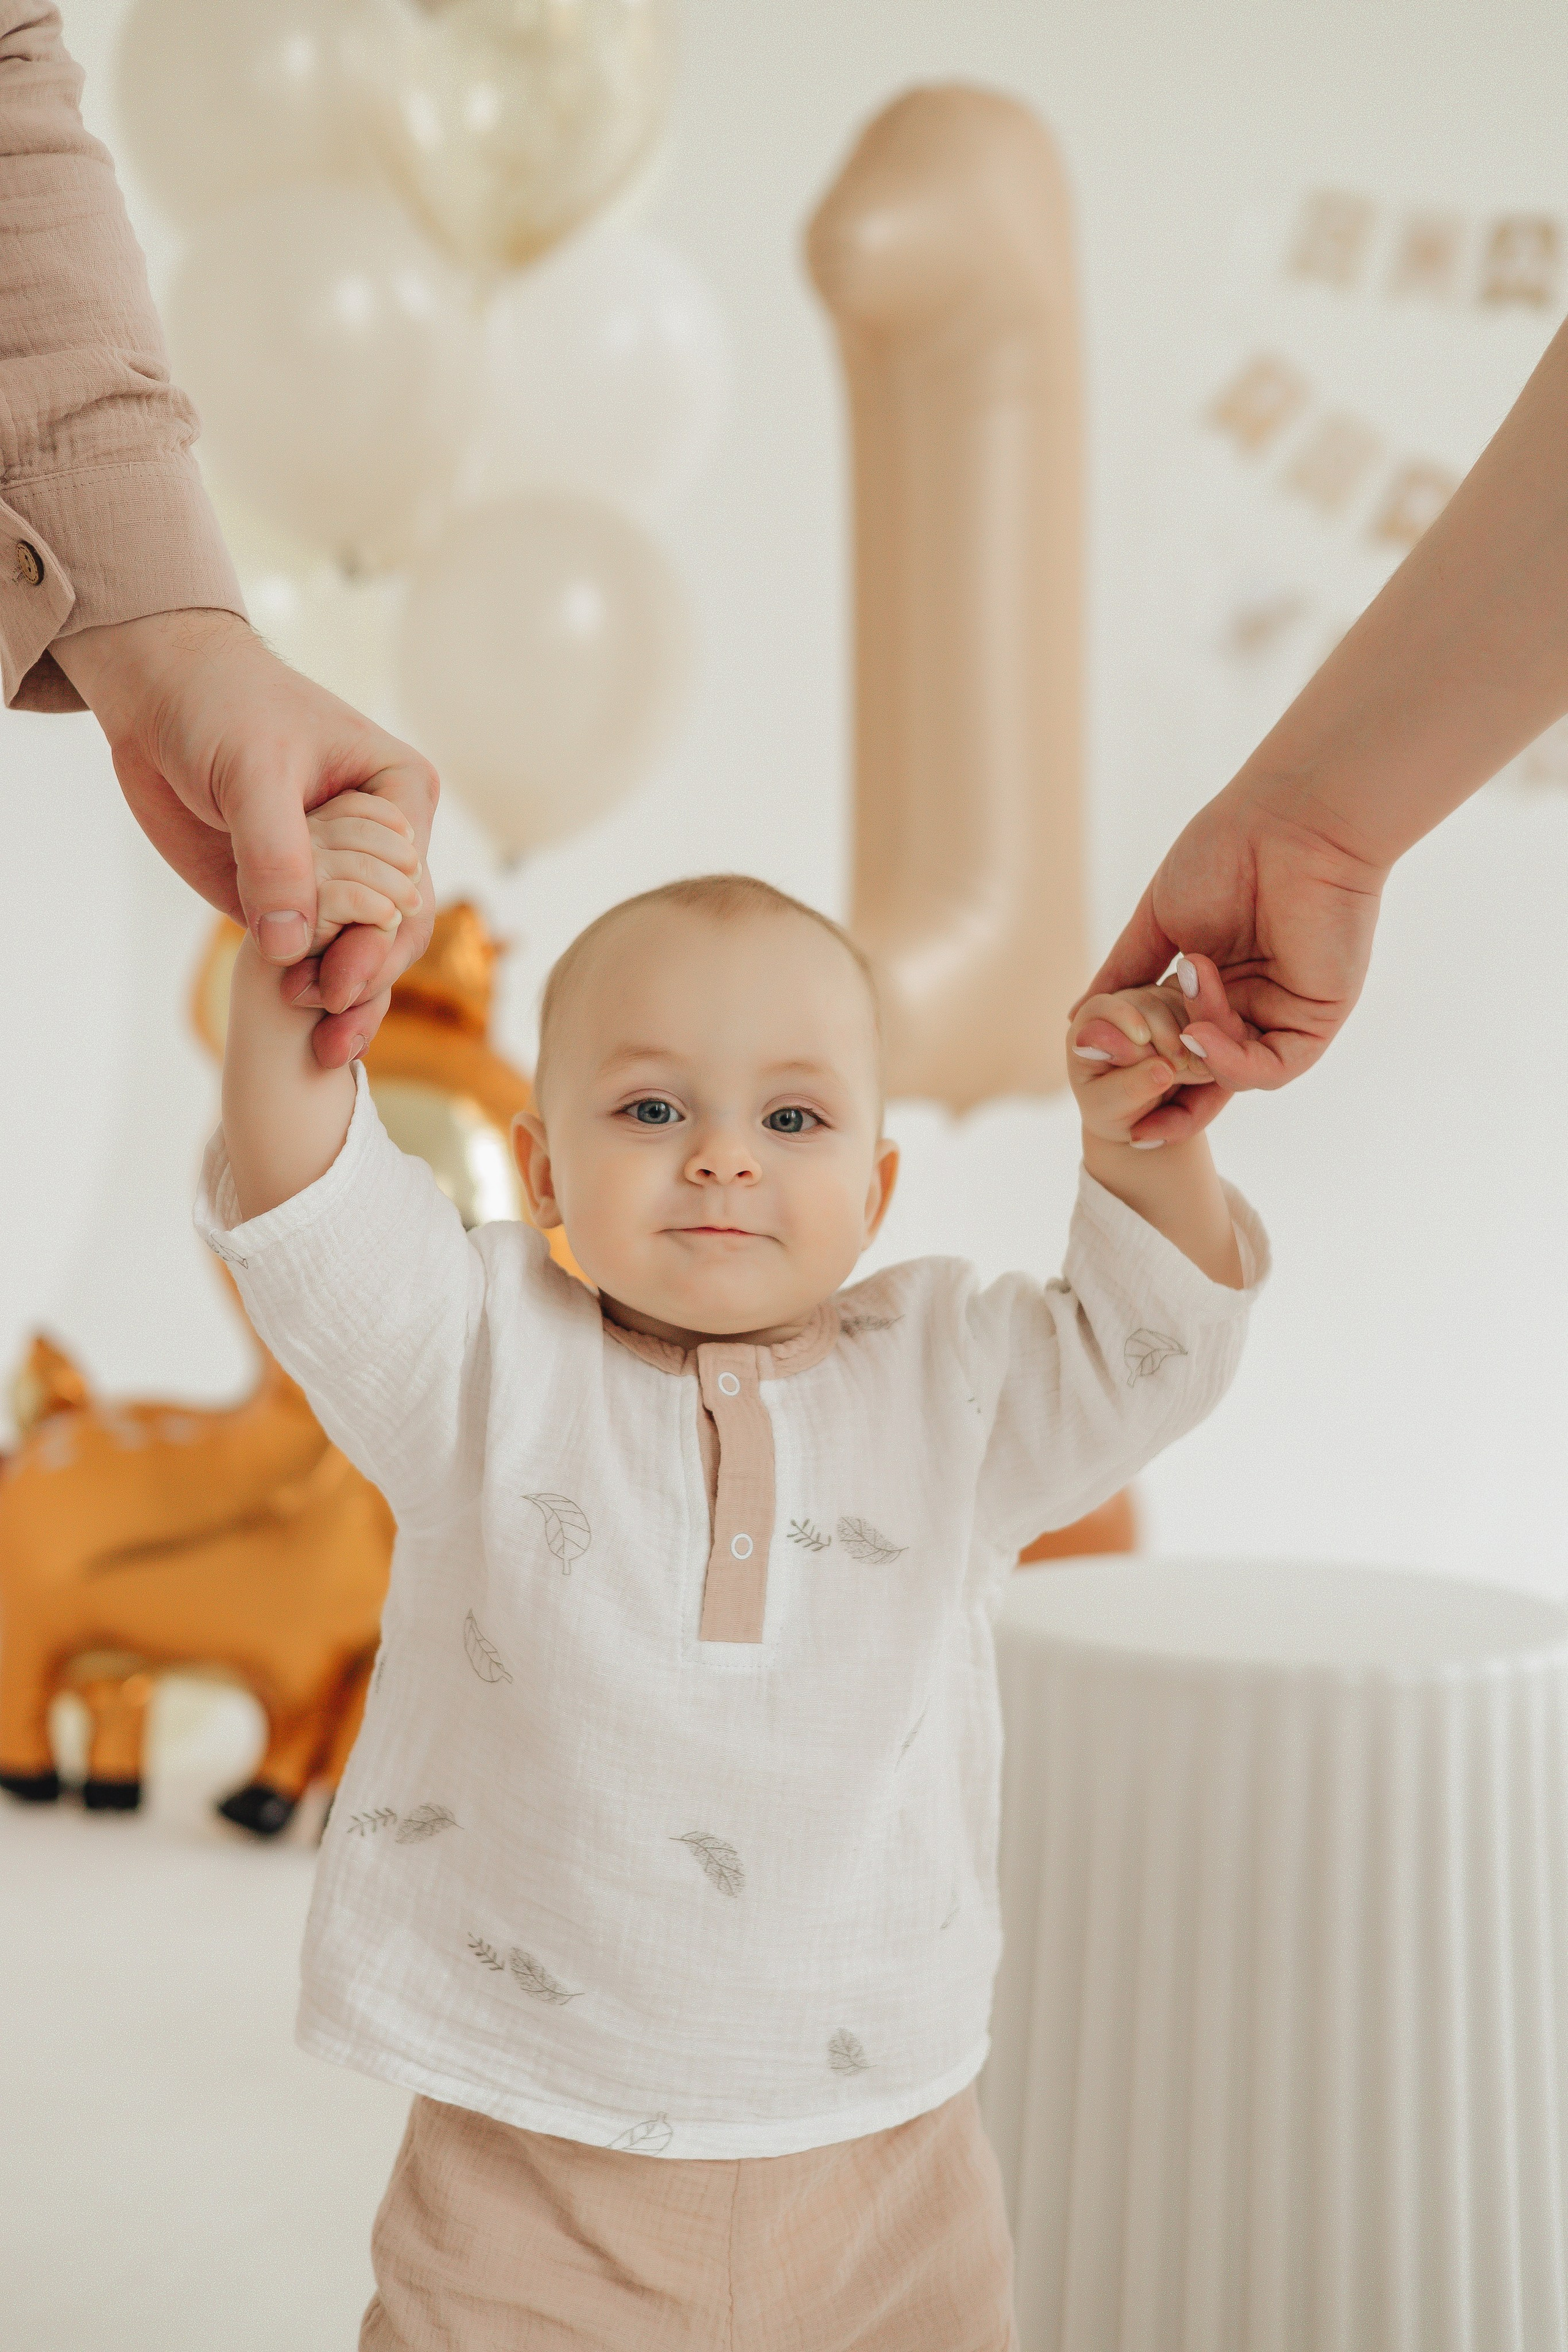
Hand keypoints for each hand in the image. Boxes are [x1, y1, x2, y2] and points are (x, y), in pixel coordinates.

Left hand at [53, 608, 438, 1067]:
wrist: (156, 693)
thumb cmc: (222, 703)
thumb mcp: (253, 768)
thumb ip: (278, 854)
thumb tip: (292, 944)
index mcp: (398, 796)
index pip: (410, 882)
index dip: (382, 938)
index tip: (344, 978)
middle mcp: (378, 843)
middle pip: (394, 929)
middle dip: (367, 979)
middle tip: (328, 1020)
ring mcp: (333, 874)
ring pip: (359, 952)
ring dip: (346, 1001)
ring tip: (325, 1048)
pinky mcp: (284, 897)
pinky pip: (309, 954)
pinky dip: (309, 994)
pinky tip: (309, 1037)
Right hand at [1074, 779, 1386, 1139]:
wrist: (1289, 819)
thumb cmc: (1225, 853)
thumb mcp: (1160, 923)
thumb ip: (1124, 975)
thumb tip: (1078, 1019)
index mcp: (1215, 985)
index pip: (1174, 1047)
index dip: (1140, 1072)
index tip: (1096, 1077)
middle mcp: (1251, 1005)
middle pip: (1200, 1072)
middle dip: (1161, 1088)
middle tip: (1123, 1084)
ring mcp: (1284, 1015)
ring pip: (1232, 1072)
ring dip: (1193, 1055)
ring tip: (1174, 1019)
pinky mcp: (1316, 1019)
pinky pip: (1272, 1068)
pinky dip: (1230, 1063)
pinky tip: (1197, 1035)